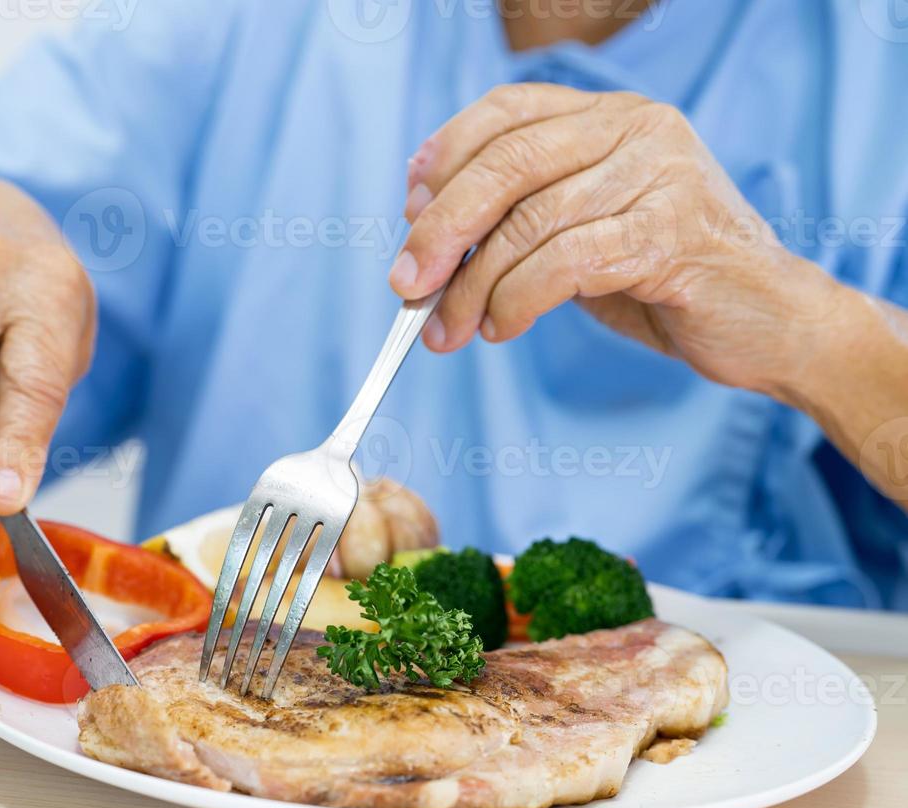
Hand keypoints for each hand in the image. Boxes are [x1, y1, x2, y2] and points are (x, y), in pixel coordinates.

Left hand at [389, 83, 843, 400]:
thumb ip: (520, 221)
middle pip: (508, 162)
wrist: (767, 322)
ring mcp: (661, 176)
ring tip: (449, 330)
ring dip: (473, 286)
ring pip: (531, 222)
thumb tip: (424, 235)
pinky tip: (501, 327)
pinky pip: (567, 262)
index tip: (407, 208)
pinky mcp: (674, 234)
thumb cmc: (665, 279)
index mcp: (611, 117)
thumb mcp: (581, 234)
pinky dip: (518, 300)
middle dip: (442, 228)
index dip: (447, 155)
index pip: (508, 111)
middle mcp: (637, 129)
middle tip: (406, 285)